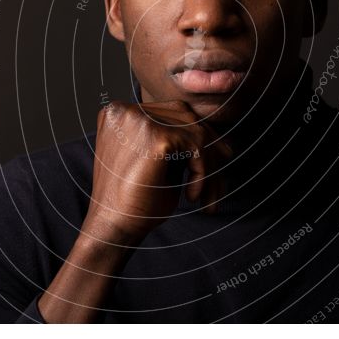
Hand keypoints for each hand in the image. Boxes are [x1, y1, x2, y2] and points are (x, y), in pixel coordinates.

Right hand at [83, 99, 232, 243]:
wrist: (113, 228)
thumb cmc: (136, 200)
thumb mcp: (158, 163)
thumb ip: (179, 144)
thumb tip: (225, 143)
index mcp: (120, 112)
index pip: (173, 113)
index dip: (199, 136)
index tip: (219, 161)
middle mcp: (126, 110)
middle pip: (186, 118)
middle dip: (209, 149)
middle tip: (219, 182)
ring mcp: (138, 120)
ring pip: (195, 132)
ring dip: (209, 166)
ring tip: (207, 196)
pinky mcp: (155, 136)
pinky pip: (197, 148)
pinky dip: (202, 174)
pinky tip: (191, 196)